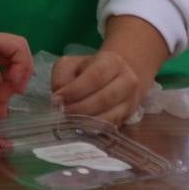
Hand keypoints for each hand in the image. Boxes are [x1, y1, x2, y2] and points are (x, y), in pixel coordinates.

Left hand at [51, 15, 169, 123]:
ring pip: (110, 116)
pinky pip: (111, 125)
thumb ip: (61, 76)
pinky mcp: (128, 116)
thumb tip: (59, 98)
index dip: (75, 90)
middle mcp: (127, 80)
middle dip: (80, 108)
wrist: (116, 77)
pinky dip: (95, 128)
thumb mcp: (71, 64)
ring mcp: (130, 100)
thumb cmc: (88, 70)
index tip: (58, 98)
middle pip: (104, 99)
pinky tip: (81, 126)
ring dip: (87, 121)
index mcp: (112, 62)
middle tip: (63, 111)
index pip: (95, 76)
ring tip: (70, 119)